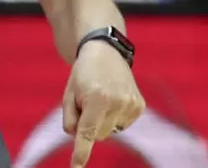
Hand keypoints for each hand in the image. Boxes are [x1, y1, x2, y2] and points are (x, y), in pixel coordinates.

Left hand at [63, 38, 145, 166]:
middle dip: (90, 125)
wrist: (106, 52)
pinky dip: (114, 117)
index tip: (76, 167)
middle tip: (87, 102)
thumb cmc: (83, 75)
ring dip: (102, 121)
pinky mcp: (139, 105)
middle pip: (98, 136)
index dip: (81, 152)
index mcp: (96, 98)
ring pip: (111, 132)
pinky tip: (113, 99)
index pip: (87, 132)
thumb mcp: (68, 95)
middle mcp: (117, 102)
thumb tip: (79, 138)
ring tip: (100, 98)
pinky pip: (122, 125)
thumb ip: (69, 120)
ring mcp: (131, 104)